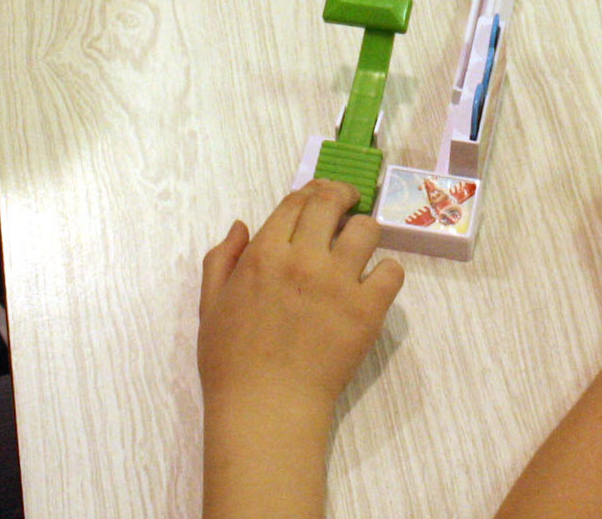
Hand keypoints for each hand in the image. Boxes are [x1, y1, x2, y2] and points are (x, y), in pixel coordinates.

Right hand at [197, 180, 404, 421]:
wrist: (265, 407)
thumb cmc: (231, 362)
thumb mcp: (210, 306)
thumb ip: (222, 260)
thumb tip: (240, 225)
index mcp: (264, 254)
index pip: (296, 202)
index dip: (311, 192)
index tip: (321, 197)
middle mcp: (303, 259)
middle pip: (332, 203)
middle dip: (343, 195)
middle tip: (349, 203)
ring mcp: (338, 282)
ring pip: (367, 230)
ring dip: (364, 233)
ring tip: (359, 248)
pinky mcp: (367, 309)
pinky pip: (392, 271)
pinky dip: (386, 273)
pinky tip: (374, 284)